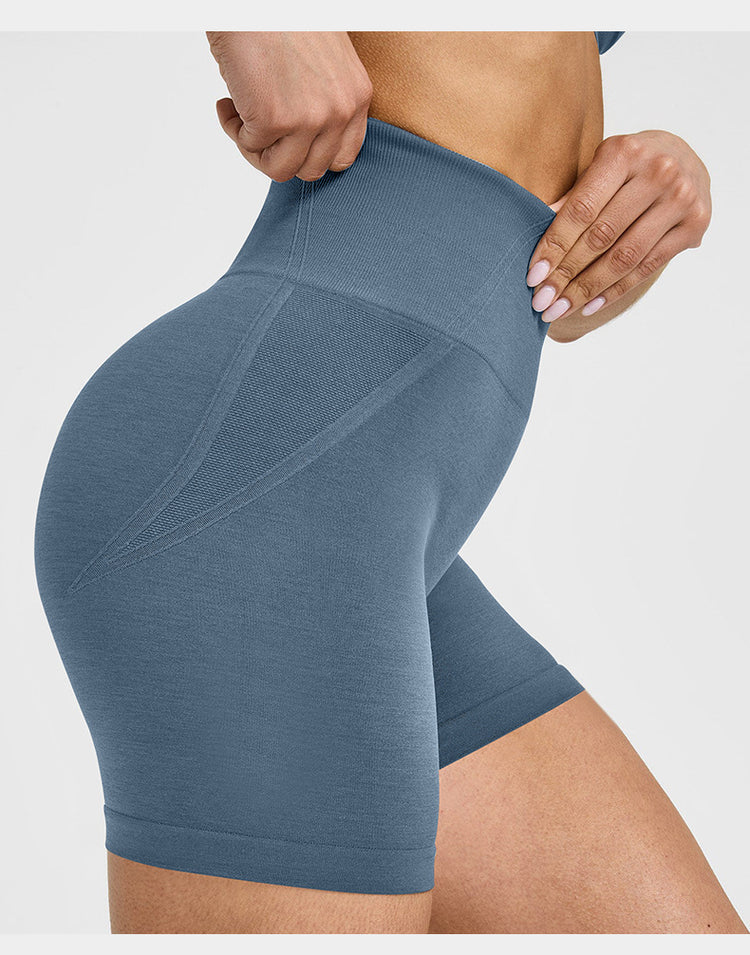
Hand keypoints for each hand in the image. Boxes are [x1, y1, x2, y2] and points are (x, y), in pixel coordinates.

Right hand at [207, 31, 372, 181]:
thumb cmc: (282, 18)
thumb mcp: (325, 64)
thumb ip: (324, 102)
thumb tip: (299, 141)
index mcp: (356, 97)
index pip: (342, 158)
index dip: (311, 153)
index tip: (290, 139)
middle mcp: (339, 112)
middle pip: (311, 169)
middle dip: (282, 153)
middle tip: (261, 129)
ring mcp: (309, 119)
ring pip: (281, 169)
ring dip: (257, 148)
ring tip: (243, 116)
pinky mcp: (274, 119)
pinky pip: (249, 146)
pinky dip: (232, 127)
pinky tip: (227, 102)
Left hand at [525, 130, 710, 329]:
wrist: (686, 158)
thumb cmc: (629, 166)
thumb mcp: (600, 168)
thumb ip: (573, 198)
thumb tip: (534, 227)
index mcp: (624, 152)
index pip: (581, 209)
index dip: (555, 245)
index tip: (533, 276)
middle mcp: (657, 172)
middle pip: (602, 236)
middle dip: (566, 274)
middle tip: (542, 301)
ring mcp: (680, 199)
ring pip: (625, 257)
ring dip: (587, 289)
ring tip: (560, 309)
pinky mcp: (695, 224)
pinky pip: (647, 267)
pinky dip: (615, 290)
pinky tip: (589, 305)